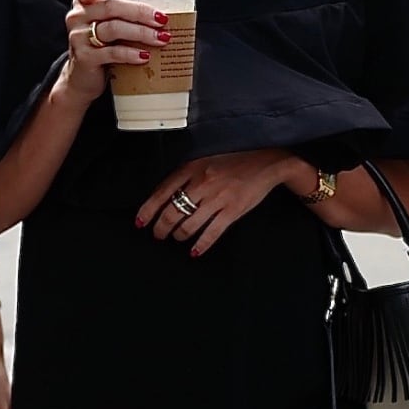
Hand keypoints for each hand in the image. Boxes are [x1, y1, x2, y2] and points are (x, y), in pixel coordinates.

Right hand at [58, 0, 169, 104]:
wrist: (82, 80)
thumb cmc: (102, 47)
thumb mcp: (112, 24)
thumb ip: (130, 10)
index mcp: (84, 2)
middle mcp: (78, 16)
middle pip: (111, 7)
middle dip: (140, 12)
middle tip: (162, 19)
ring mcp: (78, 37)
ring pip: (113, 29)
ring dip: (141, 33)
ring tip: (160, 39)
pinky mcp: (84, 57)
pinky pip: (112, 53)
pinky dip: (131, 53)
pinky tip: (144, 56)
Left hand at [137, 150, 311, 258]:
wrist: (267, 159)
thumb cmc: (235, 158)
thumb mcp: (205, 158)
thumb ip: (187, 174)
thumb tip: (167, 195)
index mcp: (192, 168)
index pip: (162, 192)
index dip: (148, 210)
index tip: (141, 222)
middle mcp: (202, 183)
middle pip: (172, 213)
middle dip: (161, 228)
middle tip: (159, 234)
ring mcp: (217, 198)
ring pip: (188, 225)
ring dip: (179, 236)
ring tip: (177, 237)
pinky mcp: (232, 210)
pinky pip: (211, 233)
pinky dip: (200, 245)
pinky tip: (194, 251)